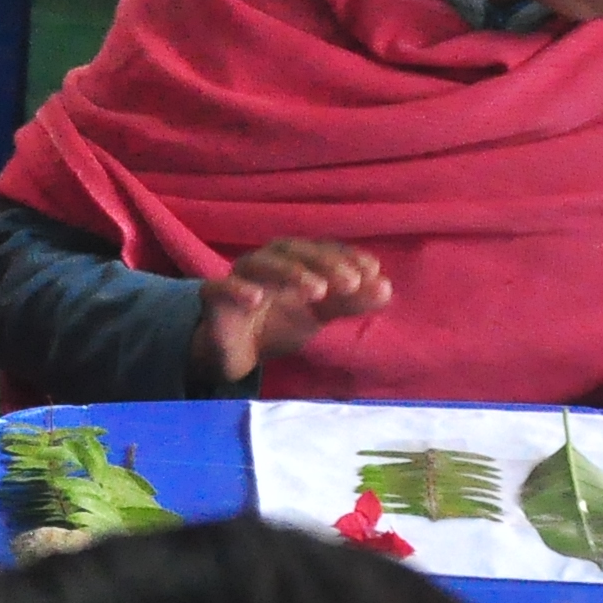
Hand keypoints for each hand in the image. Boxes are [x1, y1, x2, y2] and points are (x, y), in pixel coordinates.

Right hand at [194, 239, 388, 385]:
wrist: (237, 352)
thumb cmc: (280, 322)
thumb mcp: (321, 313)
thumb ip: (351, 301)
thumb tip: (387, 288)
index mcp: (295, 260)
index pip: (322, 249)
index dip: (347, 257)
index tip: (373, 272)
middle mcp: (268, 261)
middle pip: (294, 250)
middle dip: (324, 263)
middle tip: (350, 283)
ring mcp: (239, 277)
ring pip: (261, 262)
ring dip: (290, 272)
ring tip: (317, 291)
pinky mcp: (214, 298)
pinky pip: (220, 287)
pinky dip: (237, 288)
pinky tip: (257, 299)